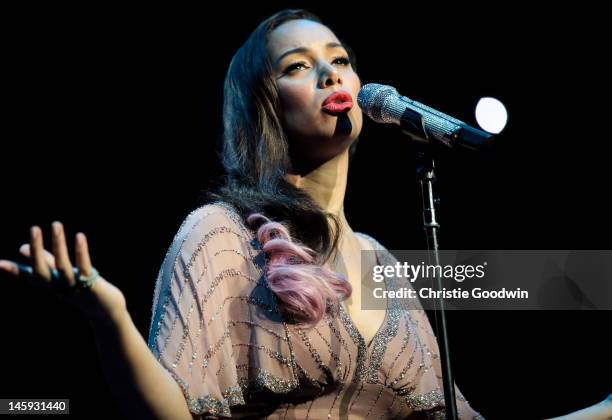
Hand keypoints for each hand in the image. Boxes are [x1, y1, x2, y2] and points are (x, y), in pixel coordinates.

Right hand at [0, 222, 126, 323]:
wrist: (106, 311)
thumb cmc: (81, 290)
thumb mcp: (59, 276)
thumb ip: (43, 261)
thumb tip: (22, 248)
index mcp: (50, 284)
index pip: (29, 275)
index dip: (14, 270)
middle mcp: (59, 287)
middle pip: (43, 270)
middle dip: (37, 250)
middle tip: (34, 228)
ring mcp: (75, 287)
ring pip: (64, 266)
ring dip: (59, 245)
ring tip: (55, 224)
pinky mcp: (92, 286)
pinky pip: (85, 267)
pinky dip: (81, 252)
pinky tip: (80, 237)